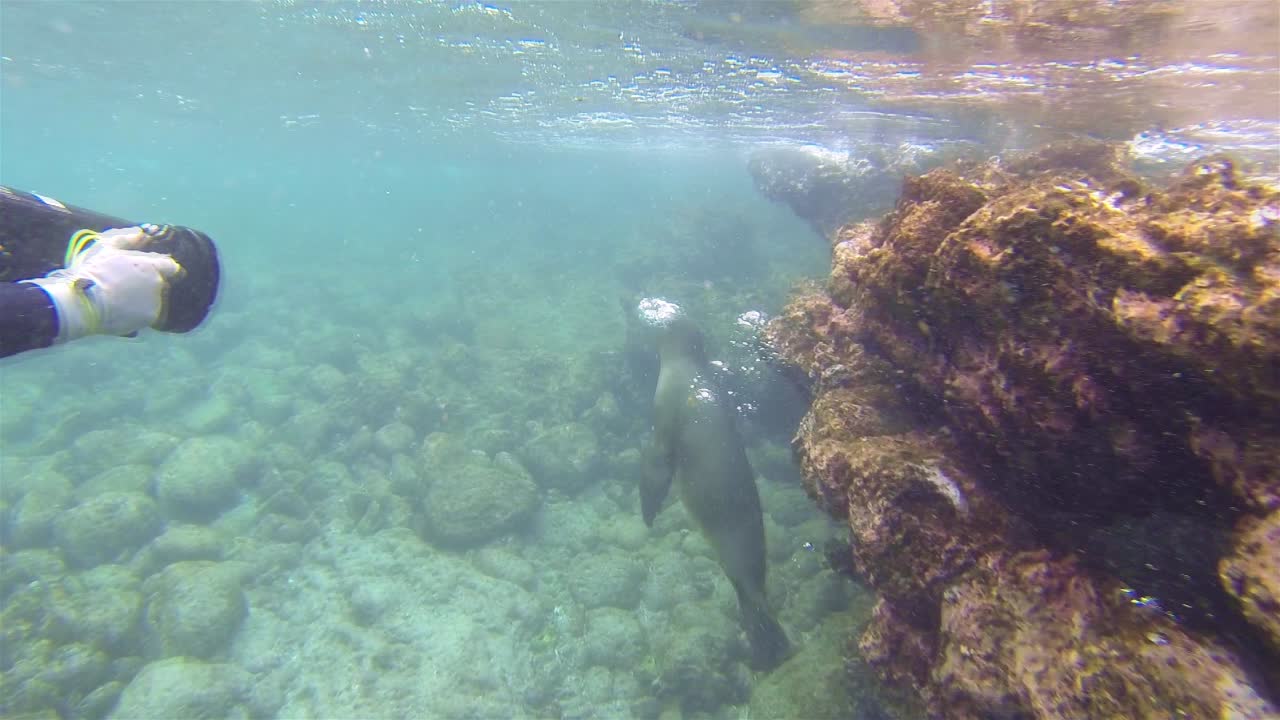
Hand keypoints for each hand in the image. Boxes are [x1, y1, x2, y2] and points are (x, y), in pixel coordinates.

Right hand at [65, 239, 183, 335]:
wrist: (84, 304)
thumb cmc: (94, 273)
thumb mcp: (106, 248)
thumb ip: (128, 239)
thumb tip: (143, 232)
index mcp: (149, 265)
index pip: (171, 266)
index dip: (164, 268)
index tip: (157, 270)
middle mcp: (158, 283)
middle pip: (161, 282)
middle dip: (149, 282)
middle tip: (127, 285)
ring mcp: (156, 302)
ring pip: (155, 298)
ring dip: (144, 298)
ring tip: (121, 299)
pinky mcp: (150, 318)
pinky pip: (149, 313)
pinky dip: (140, 312)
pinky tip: (123, 310)